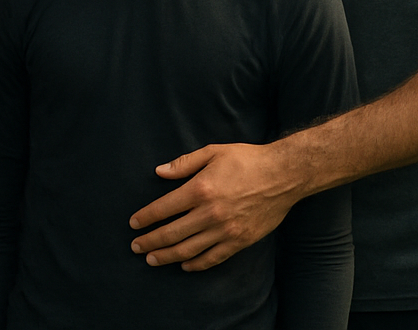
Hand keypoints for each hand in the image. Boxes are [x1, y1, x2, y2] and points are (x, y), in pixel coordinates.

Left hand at [127, 142, 300, 270]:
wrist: (284, 175)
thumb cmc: (247, 160)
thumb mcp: (212, 152)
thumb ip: (183, 163)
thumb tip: (159, 172)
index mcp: (200, 189)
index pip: (164, 208)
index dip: (146, 218)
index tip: (133, 224)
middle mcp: (210, 213)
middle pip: (172, 233)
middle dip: (150, 242)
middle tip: (135, 247)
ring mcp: (226, 230)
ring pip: (189, 250)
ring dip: (167, 256)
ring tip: (152, 259)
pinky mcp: (240, 241)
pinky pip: (214, 258)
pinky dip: (197, 264)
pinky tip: (184, 265)